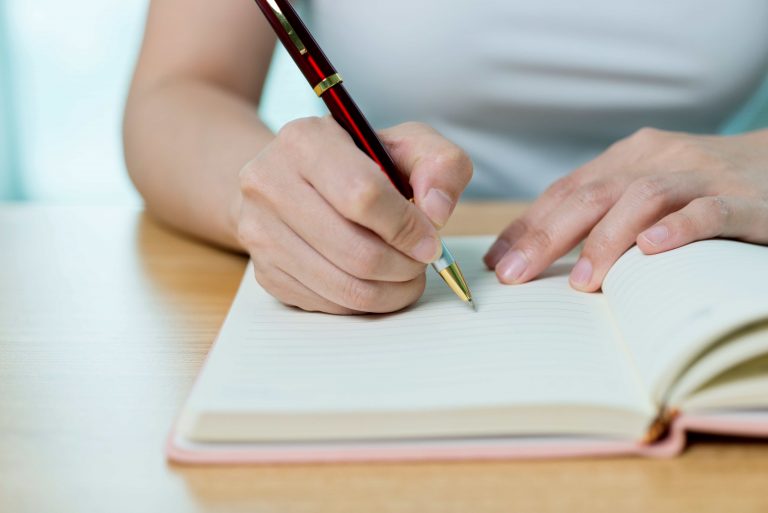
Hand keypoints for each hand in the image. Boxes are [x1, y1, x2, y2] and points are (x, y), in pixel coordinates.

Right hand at [236, 117, 472, 313]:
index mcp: (305, 141)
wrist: (291, 179)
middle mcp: (269, 183)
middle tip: (421, 262)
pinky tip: (375, 281)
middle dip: (403, 266)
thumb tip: (437, 211)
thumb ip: (440, 165)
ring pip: (344, 287)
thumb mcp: (406, 145)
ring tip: (406, 275)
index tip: (430, 240)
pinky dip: (364, 302)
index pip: (363, 195)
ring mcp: (259, 230)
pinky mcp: (263, 271)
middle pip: (355, 251)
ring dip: (390, 291)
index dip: (407, 227)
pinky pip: (328, 304)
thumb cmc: (356, 163)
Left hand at [484, 127, 767, 290]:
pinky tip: (652, 251)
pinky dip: (679, 230)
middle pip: (591, 194)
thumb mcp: (649, 189)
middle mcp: (660, 159)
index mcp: (631, 157)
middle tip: (515, 275)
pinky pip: (708, 212)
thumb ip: (604, 211)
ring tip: (582, 282)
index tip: (496, 260)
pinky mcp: (747, 200)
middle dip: (546, 236)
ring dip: (606, 241)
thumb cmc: (705, 188)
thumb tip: (539, 253)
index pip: (566, 189)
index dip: (527, 224)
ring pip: (643, 198)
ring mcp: (703, 176)